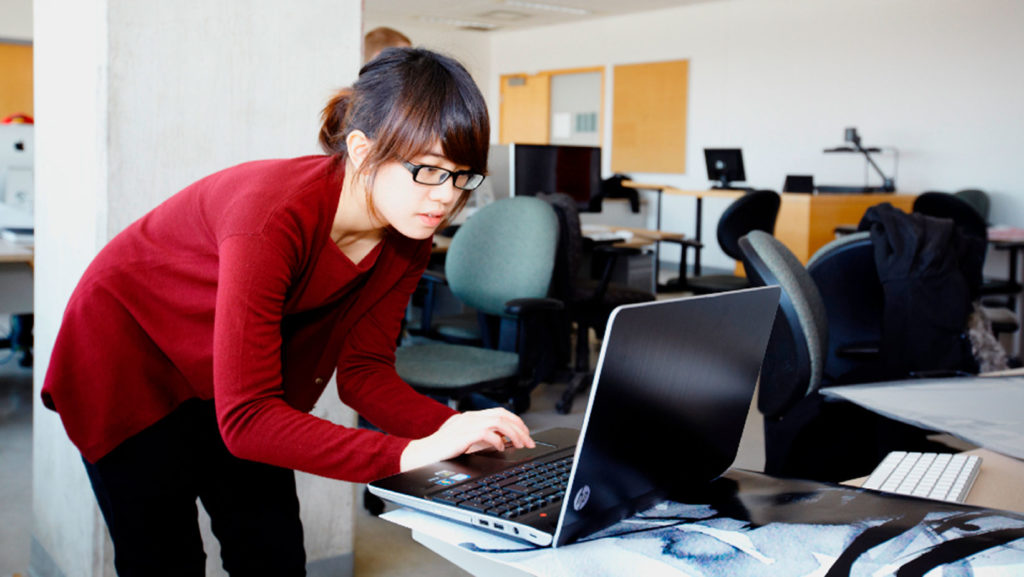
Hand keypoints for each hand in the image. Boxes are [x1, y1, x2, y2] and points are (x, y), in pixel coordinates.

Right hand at [399, 408, 534, 471]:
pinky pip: (488, 433)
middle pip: (503, 415)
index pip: (500, 412)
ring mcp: (467, 424)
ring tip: (520, 445)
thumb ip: (481, 438)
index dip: (516, 421)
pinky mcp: (463, 434)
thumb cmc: (441, 450)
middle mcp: (470, 417)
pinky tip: (500, 448)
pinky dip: (498, 441)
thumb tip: (503, 442)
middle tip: (529, 442)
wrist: (422, 454)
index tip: (526, 434)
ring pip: (499, 422)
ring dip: (514, 434)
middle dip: (520, 429)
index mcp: (471, 417)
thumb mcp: (464, 440)